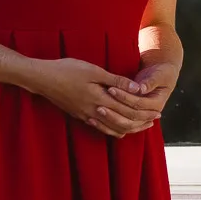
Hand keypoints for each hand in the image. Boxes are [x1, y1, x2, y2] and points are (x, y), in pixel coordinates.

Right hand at [31, 57, 154, 134]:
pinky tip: (118, 128)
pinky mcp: (80, 116)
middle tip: (155, 120)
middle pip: (123, 122)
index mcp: (100, 99)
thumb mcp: (93, 71)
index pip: (128, 110)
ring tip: (141, 126)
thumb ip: (115, 80)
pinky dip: (113, 129)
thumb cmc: (67, 70)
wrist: (42, 79)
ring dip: (129, 128)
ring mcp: (86, 116)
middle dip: (141, 122)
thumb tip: (136, 87)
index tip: (158, 111)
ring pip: (113, 128)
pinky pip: (101, 128)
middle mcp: (95, 112)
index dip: (144, 111)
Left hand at [99, 60, 180, 136]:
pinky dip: (110, 124)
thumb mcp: (159, 74)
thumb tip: (141, 89)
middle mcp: (150, 114)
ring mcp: (142, 117)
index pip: (138, 104)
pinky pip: (122, 125)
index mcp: (157, 104)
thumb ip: (150, 82)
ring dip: (111, 120)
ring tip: (96, 112)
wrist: (164, 75)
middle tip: (99, 105)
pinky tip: (96, 120)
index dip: (125, 97)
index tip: (111, 89)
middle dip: (115, 111)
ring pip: (126, 125)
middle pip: (131, 117)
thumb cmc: (162, 72)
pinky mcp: (134, 117)